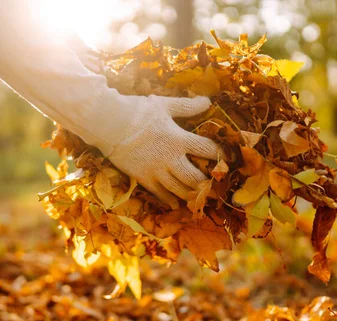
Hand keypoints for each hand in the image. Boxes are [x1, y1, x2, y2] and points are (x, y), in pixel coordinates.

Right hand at [100, 95, 218, 207]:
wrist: (108, 123)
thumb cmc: (137, 111)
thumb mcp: (164, 105)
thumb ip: (187, 106)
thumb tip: (208, 101)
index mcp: (179, 138)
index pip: (207, 149)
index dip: (220, 154)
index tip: (227, 159)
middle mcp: (170, 158)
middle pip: (196, 177)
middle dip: (208, 183)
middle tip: (215, 186)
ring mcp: (156, 170)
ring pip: (180, 189)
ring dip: (191, 194)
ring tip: (200, 197)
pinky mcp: (143, 178)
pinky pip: (160, 194)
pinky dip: (169, 200)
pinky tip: (176, 204)